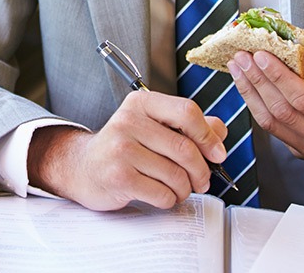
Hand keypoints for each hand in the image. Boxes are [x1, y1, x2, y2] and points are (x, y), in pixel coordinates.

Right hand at [27, 90, 227, 210]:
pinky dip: (168, 200)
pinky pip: (162, 194)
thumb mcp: (153, 127)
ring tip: (176, 188)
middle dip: (201, 171)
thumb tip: (218, 131)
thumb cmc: (124, 148)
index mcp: (141, 104)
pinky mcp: (118, 176)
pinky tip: (159, 194)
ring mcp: (121, 148)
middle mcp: (129, 121)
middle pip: (185, 148)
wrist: (84, 167)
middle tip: (201, 180)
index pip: (187, 111)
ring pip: (176, 175)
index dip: (208, 136)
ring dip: (185, 189)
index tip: (217, 154)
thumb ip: (188, 126)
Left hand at [228, 51, 303, 167]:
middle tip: (241, 58)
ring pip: (271, 123)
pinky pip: (273, 129)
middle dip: (257, 81)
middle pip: (282, 112)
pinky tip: (249, 87)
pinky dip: (258, 105)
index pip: (303, 99)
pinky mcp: (302, 153)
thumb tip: (280, 48)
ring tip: (238, 69)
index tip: (260, 55)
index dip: (277, 76)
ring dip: (249, 93)